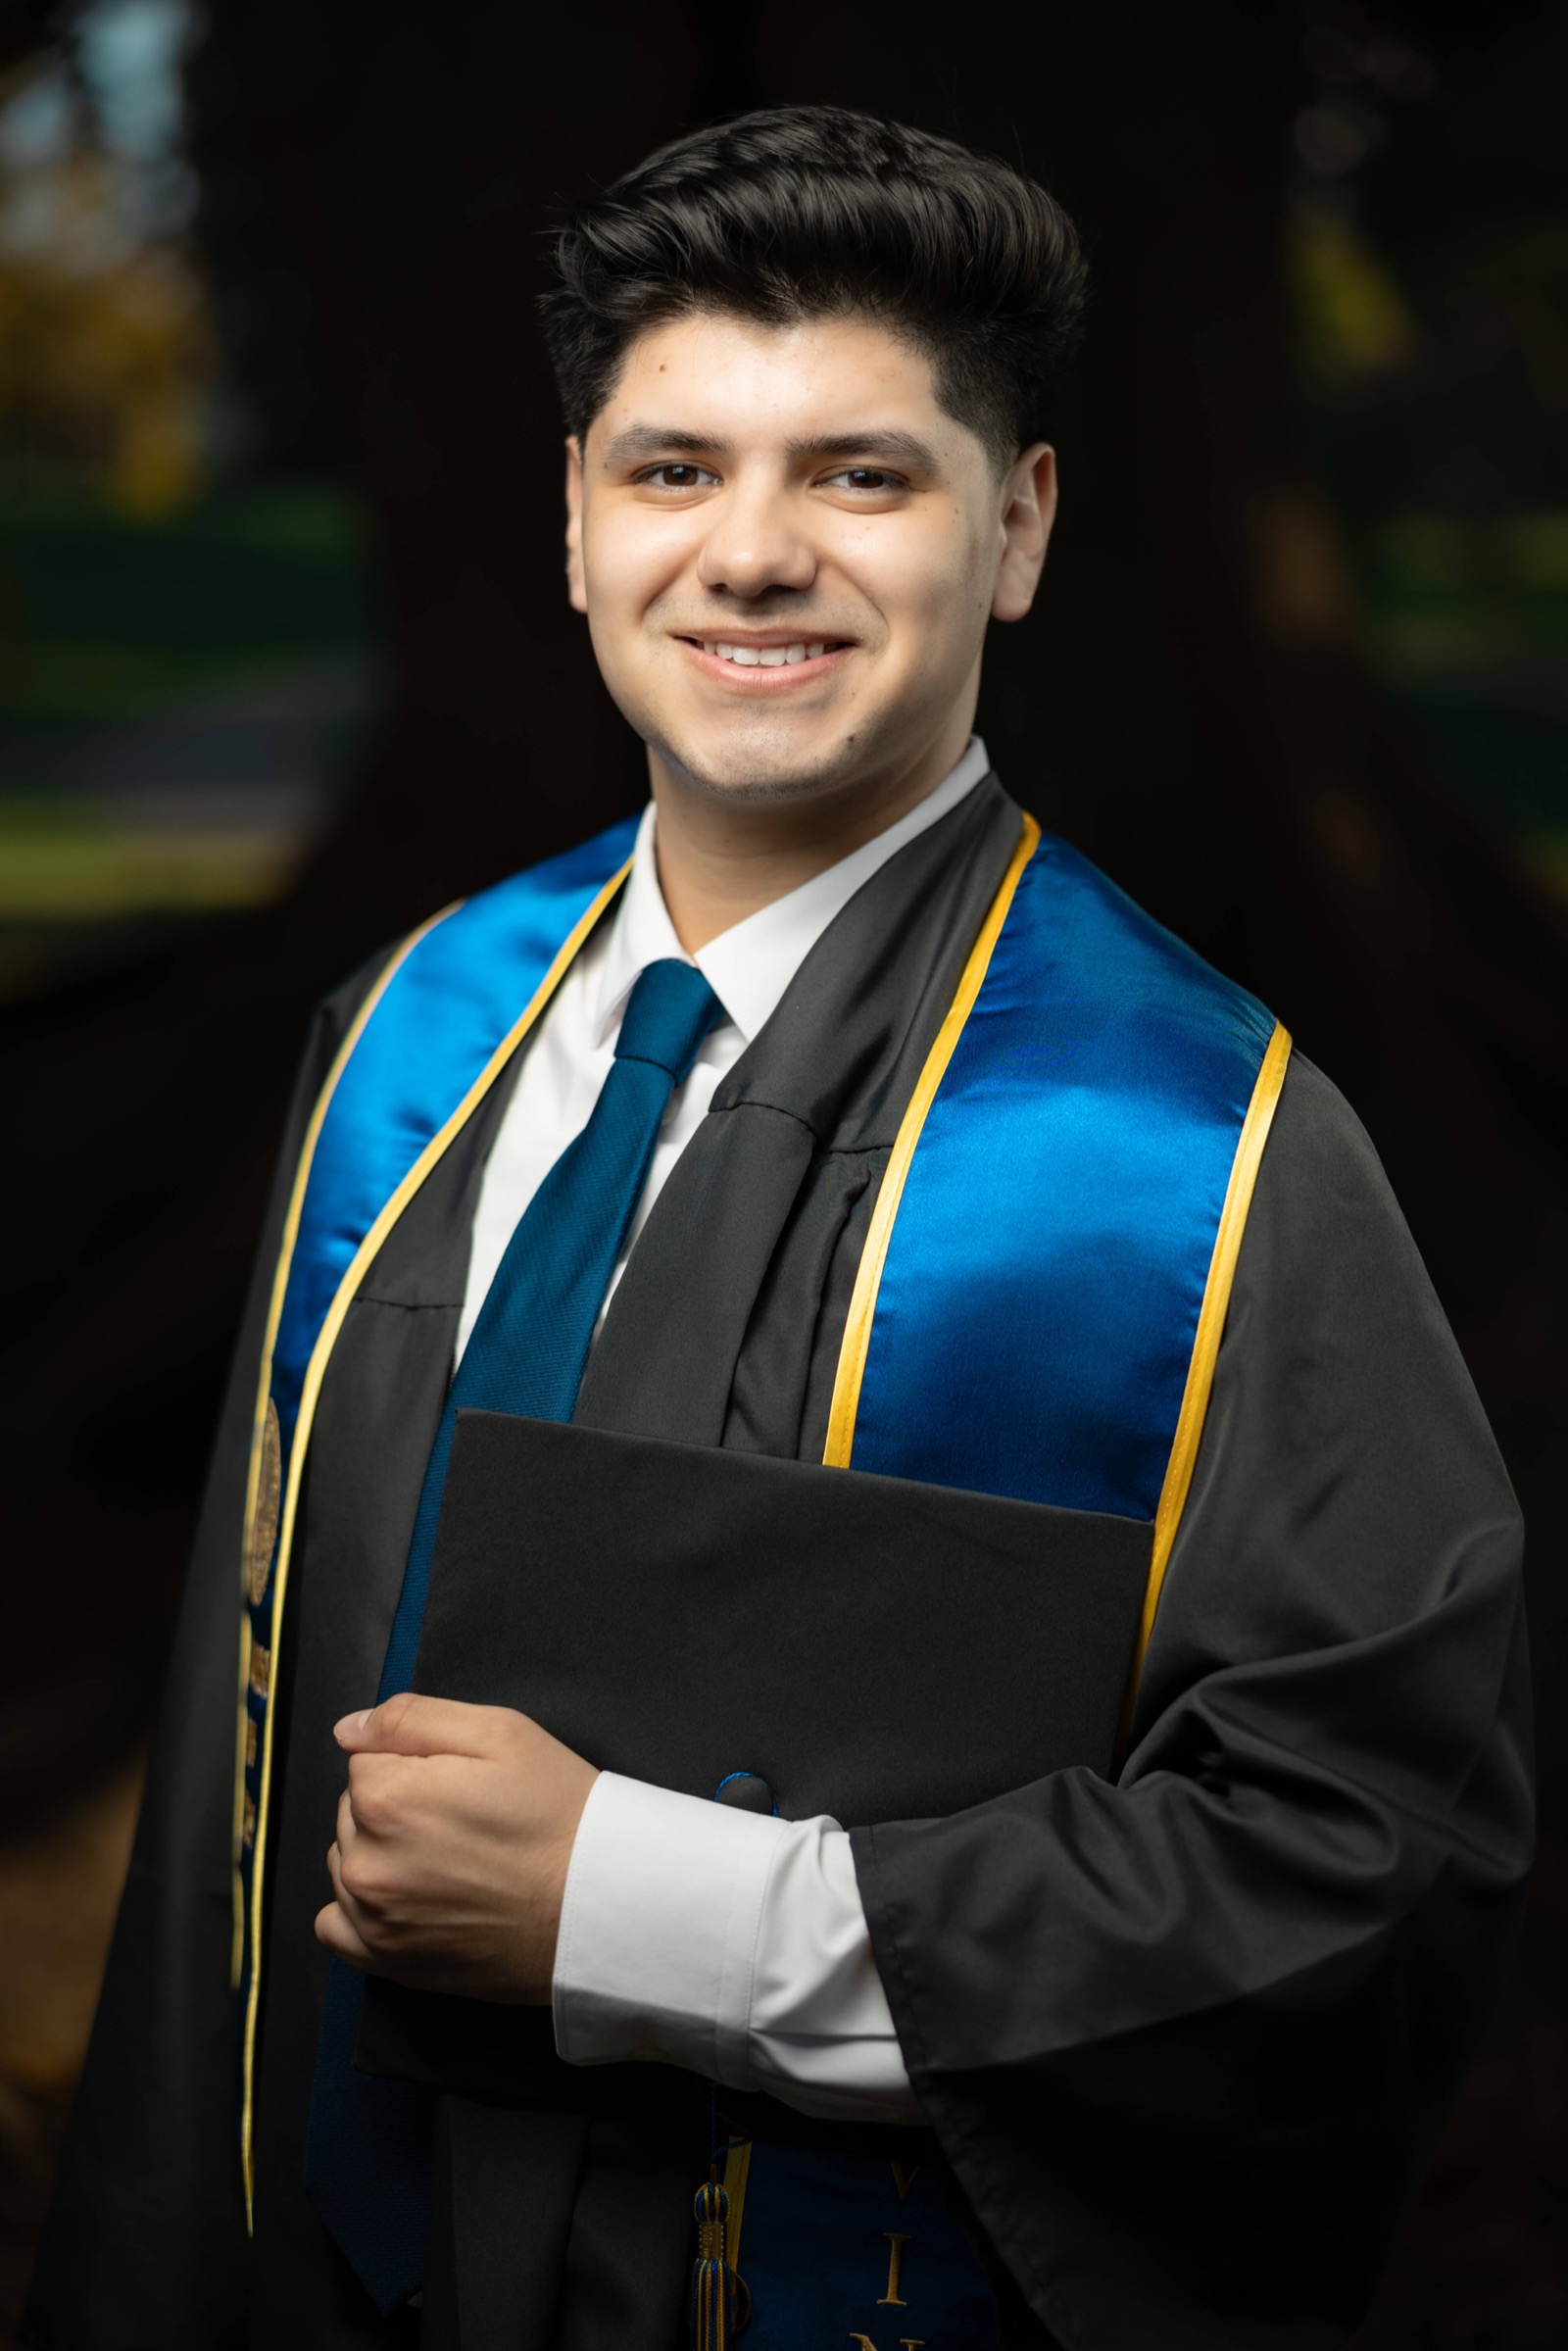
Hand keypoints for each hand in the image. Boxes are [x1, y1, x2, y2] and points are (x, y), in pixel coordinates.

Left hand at [313, 1693, 598, 2002]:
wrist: (600, 1905)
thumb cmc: (558, 1815)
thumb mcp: (501, 1733)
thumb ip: (412, 1718)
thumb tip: (349, 1729)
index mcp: (386, 1798)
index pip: (366, 1759)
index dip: (416, 1762)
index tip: (460, 1780)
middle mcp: (367, 1863)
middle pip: (354, 1810)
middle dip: (397, 1805)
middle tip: (464, 1818)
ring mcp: (375, 1920)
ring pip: (348, 1862)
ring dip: (382, 1853)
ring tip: (450, 1859)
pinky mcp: (390, 1963)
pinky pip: (336, 1928)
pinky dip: (360, 1910)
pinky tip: (408, 1898)